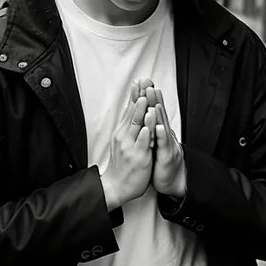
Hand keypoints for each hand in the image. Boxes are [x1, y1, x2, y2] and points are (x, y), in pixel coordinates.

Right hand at [100, 82, 152, 209]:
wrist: (115, 186)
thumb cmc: (122, 163)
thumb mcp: (123, 141)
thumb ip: (129, 126)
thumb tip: (133, 109)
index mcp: (122, 132)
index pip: (129, 109)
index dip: (135, 94)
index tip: (140, 80)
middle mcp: (124, 136)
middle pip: (133, 113)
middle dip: (140, 97)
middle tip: (144, 82)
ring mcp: (131, 146)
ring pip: (137, 126)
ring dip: (141, 112)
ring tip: (145, 99)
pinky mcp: (138, 157)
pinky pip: (142, 143)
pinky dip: (146, 133)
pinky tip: (149, 125)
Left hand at [134, 78, 186, 196]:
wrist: (171, 179)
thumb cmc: (161, 160)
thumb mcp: (154, 140)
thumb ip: (151, 126)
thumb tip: (145, 112)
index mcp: (159, 130)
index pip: (153, 110)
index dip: (149, 96)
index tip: (143, 82)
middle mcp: (164, 134)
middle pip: (158, 113)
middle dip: (153, 98)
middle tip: (148, 84)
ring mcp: (167, 144)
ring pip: (162, 126)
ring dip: (158, 112)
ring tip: (154, 100)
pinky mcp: (167, 156)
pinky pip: (164, 145)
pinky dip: (161, 136)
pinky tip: (158, 127)